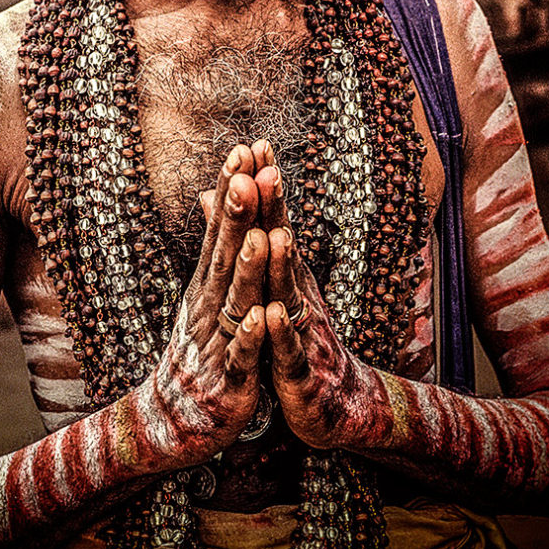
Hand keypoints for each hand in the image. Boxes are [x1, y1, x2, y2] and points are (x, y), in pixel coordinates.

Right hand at [146, 144, 268, 467]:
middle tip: (249, 171)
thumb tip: (218, 194)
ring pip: (236, 300)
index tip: (245, 148)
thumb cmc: (199, 352)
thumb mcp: (207, 293)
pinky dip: (251, 338)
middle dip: (239, 213)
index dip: (234, 190)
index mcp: (209, 284)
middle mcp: (210, 305)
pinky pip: (242, 357)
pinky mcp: (229, 381)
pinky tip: (262, 319)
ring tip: (262, 235)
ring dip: (249, 268)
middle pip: (227, 253)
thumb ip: (218, 245)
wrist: (174, 423)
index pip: (223, 228)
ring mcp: (217, 341)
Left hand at [261, 162, 361, 450]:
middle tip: (267, 169)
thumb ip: (246, 240)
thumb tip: (215, 196)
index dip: (265, 187)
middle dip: (274, 209)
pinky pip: (284, 349)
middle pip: (283, 245)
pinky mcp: (296, 369)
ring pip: (287, 293)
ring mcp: (298, 329)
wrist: (334, 403)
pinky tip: (266, 315)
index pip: (274, 221)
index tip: (254, 144)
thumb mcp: (268, 287)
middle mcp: (295, 292)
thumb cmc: (296, 337)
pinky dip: (275, 332)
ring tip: (274, 233)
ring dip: (280, 264)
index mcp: (285, 273)